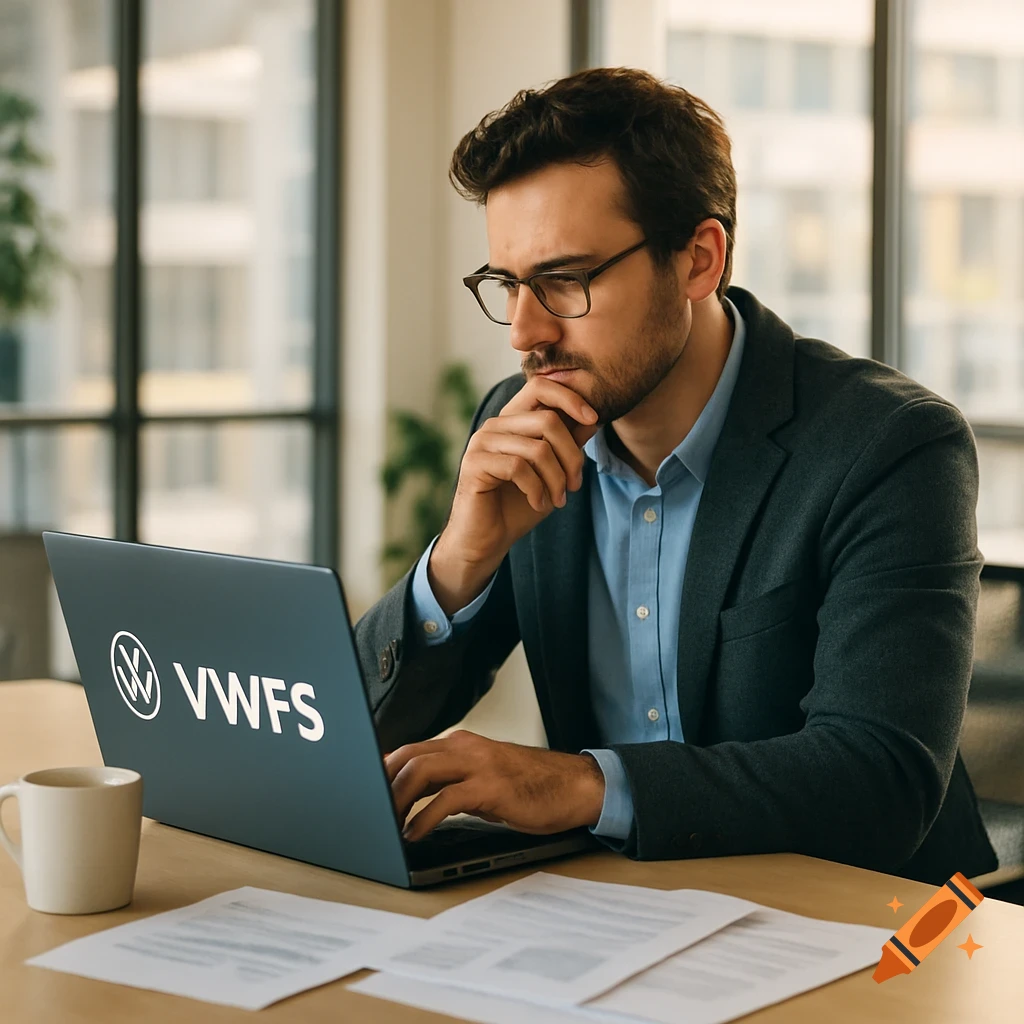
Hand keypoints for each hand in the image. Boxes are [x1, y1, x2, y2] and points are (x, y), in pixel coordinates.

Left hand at [385, 730, 605, 840]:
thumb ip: (452, 782)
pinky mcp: (491, 787)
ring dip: (397, 801)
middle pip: (408, 757)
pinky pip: (446, 799)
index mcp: (462, 744)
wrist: (574, 785)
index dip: (383, 770)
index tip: (365, 792)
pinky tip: (414, 834)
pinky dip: (424, 818)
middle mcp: (466, 747)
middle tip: (369, 812)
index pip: (410, 750)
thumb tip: (416, 799)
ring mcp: (478, 764)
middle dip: (383, 784)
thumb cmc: (531, 786)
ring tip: (387, 825)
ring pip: (421, 772)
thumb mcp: (484, 778)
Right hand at [431, 379, 600, 600]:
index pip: (541, 386)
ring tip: (558, 500)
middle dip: (572, 455)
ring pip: (537, 447)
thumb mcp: (553, 472)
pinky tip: (539, 503)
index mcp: (513, 420)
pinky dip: (537, 489)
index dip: (571, 398)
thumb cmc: (519, 504)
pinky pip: (518, 467)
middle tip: (575, 485)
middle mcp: (495, 425)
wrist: (488, 539)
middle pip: (548, 419)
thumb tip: (593, 418)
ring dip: (556, 479)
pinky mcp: (474, 464)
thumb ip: (568, 443)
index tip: (594, 419)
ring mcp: (482, 442)